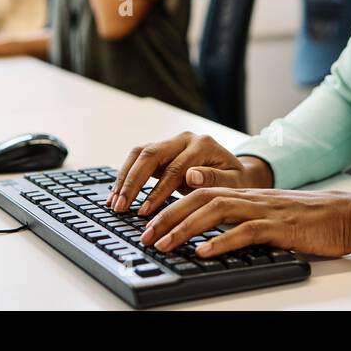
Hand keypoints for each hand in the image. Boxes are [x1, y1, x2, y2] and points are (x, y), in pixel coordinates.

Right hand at [107, 130, 273, 214]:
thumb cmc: (237, 182)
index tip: (145, 212)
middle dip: (133, 182)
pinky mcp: (161, 151)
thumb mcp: (234, 183)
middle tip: (120, 207)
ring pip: (139, 153)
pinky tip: (117, 195)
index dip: (158, 191)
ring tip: (114, 203)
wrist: (236, 173)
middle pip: (151, 155)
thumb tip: (191, 176)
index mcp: (202, 145)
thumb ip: (214, 179)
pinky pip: (138, 159)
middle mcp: (184, 139)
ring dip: (124, 178)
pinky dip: (126, 176)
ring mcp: (171, 143)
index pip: (174, 168)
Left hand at [138, 188, 350, 259]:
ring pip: (216, 211)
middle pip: (200, 197)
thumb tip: (208, 238)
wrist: (345, 215)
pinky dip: (221, 242)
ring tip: (164, 243)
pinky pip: (245, 232)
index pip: (200, 191)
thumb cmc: (309, 219)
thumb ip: (240, 221)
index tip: (149, 221)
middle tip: (145, 234)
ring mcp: (264, 210)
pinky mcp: (279, 226)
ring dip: (185, 228)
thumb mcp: (268, 217)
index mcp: (245, 194)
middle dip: (168, 215)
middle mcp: (250, 197)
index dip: (172, 205)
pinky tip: (203, 252)